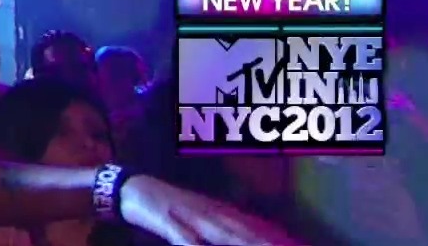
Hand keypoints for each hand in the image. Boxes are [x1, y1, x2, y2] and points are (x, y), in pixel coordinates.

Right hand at [119, 175, 298, 244]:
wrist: (132, 187)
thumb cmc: (166, 205)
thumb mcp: (196, 216)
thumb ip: (218, 228)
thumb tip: (241, 234)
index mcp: (218, 213)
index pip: (252, 228)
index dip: (273, 239)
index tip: (294, 245)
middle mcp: (210, 213)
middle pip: (244, 233)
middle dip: (265, 243)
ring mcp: (191, 217)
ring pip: (223, 235)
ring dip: (243, 244)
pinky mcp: (169, 222)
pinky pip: (186, 240)